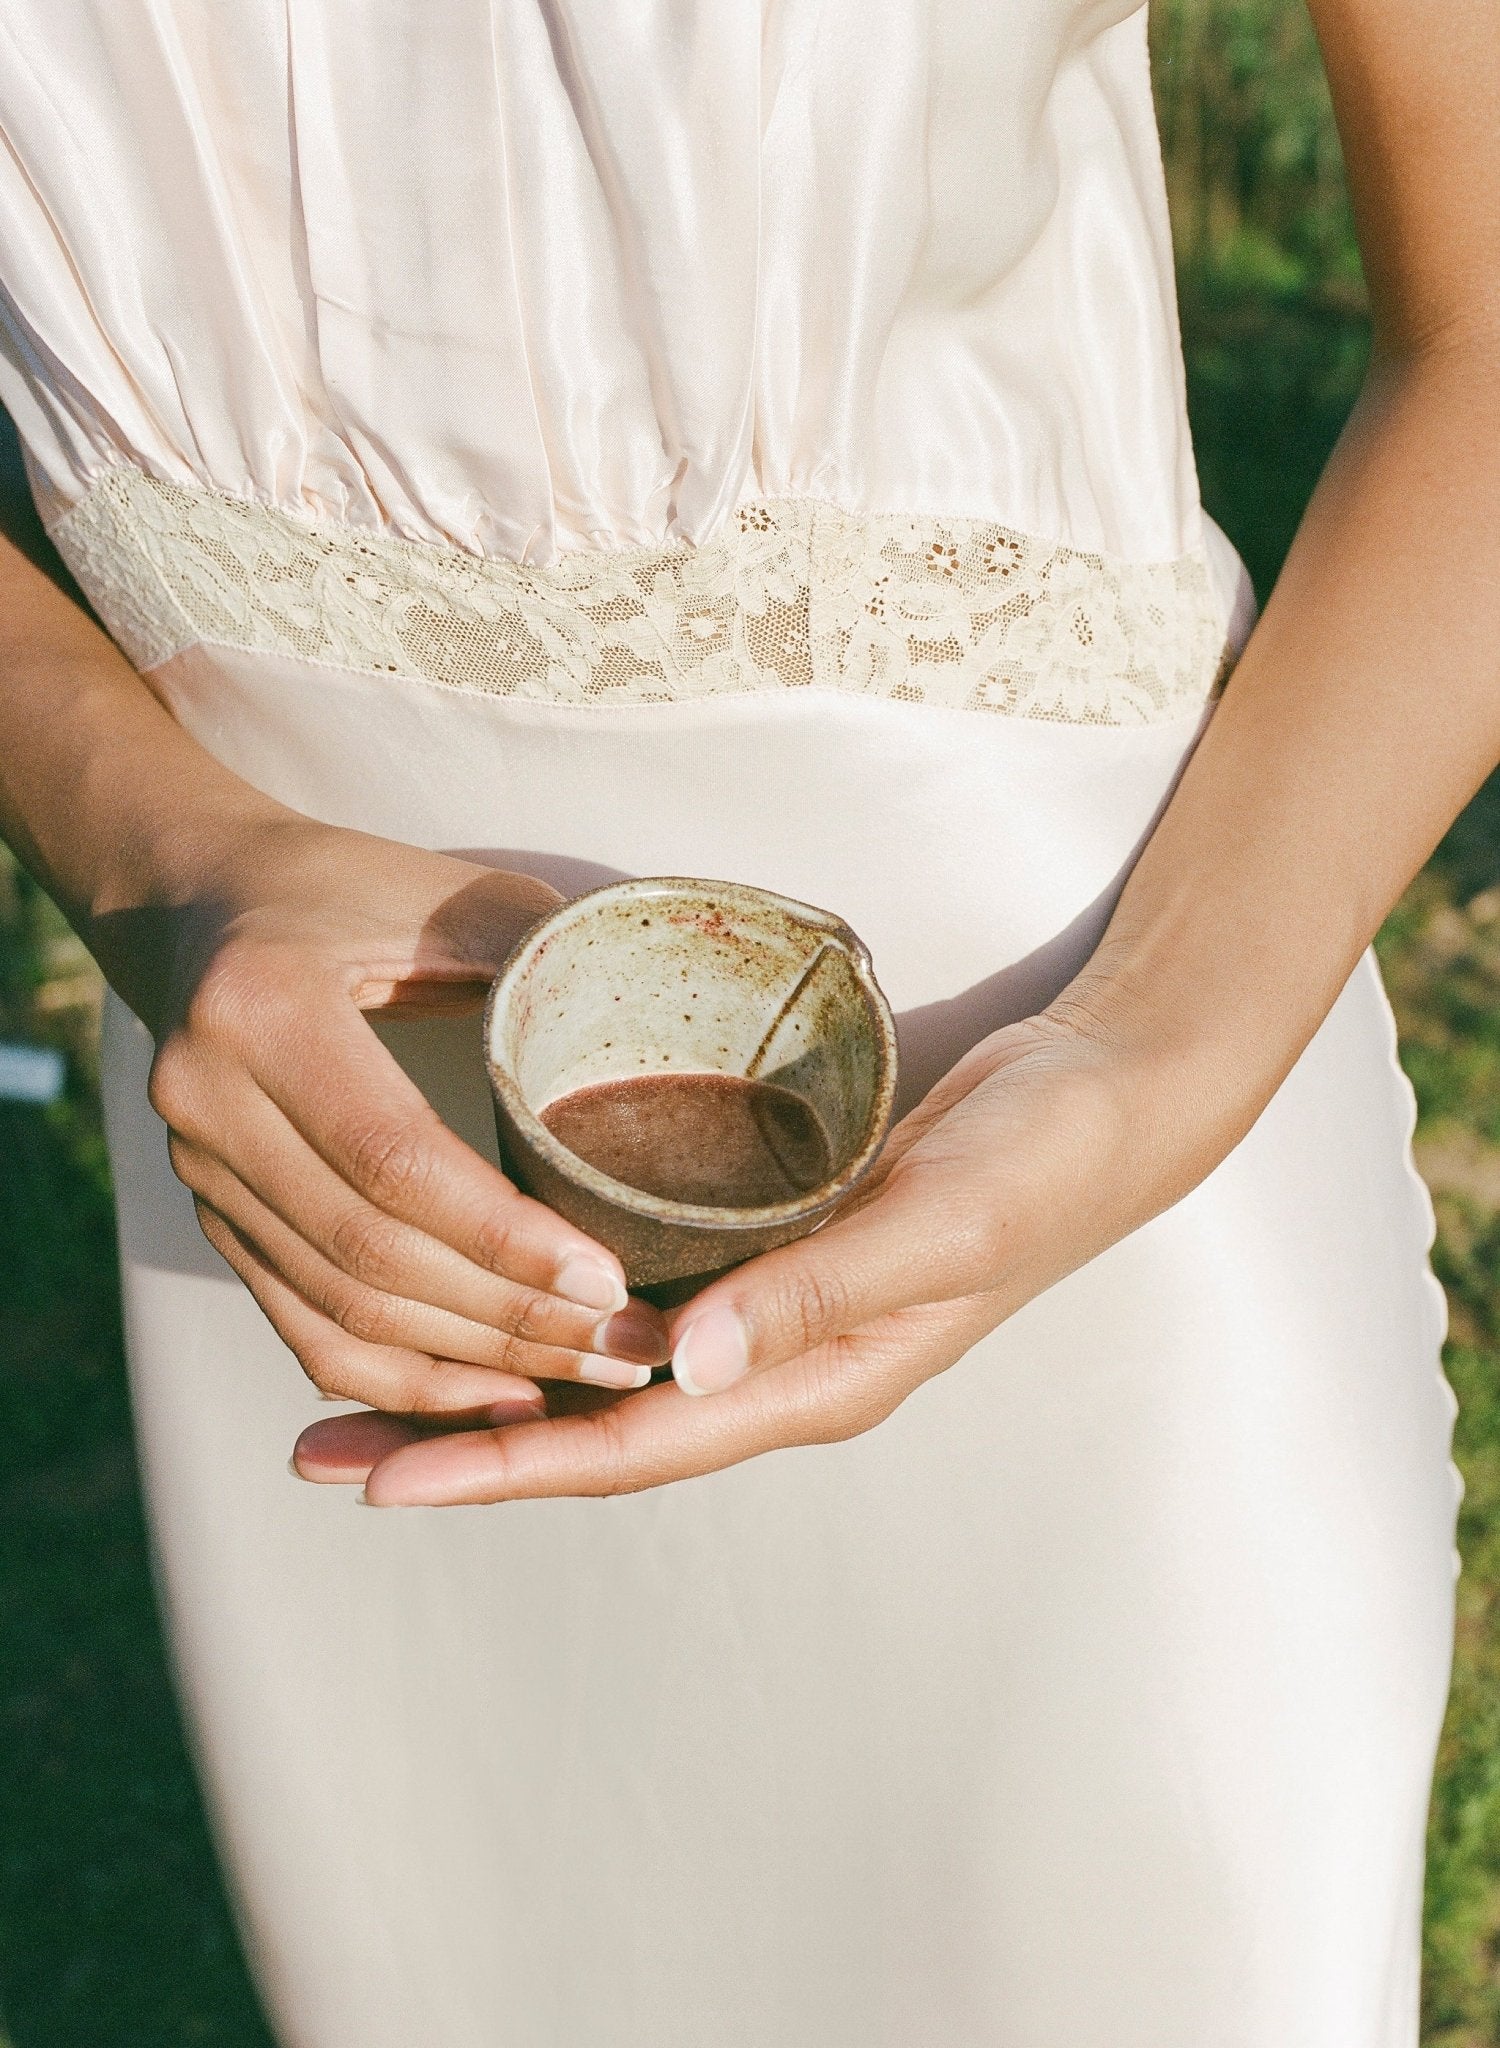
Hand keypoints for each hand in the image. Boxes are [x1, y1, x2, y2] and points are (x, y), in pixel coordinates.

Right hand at [130, 815, 670, 1425]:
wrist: (193, 902)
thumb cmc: (337, 888)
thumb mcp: (440, 892)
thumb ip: (540, 954)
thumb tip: (678, 1021)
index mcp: (265, 1009)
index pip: (395, 1160)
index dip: (503, 1237)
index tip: (609, 1282)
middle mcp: (210, 1101)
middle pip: (369, 1255)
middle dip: (510, 1321)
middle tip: (628, 1350)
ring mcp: (199, 1171)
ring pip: (339, 1310)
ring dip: (468, 1365)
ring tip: (585, 1377)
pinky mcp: (210, 1215)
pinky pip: (303, 1327)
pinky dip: (397, 1378)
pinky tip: (490, 1396)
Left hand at [297, 1004, 1193, 1503]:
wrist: (1105, 1096)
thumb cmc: (1037, 1158)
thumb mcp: (946, 1221)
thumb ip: (828, 1289)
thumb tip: (691, 1364)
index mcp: (812, 1383)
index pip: (631, 1447)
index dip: (504, 1467)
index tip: (382, 1483)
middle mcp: (774, 1364)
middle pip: (593, 1429)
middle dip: (460, 1444)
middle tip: (324, 1450)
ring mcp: (768, 1310)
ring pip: (603, 1374)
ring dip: (487, 1384)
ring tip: (366, 1388)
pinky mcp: (765, 1246)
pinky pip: (637, 1307)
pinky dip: (548, 1316)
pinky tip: (484, 1292)